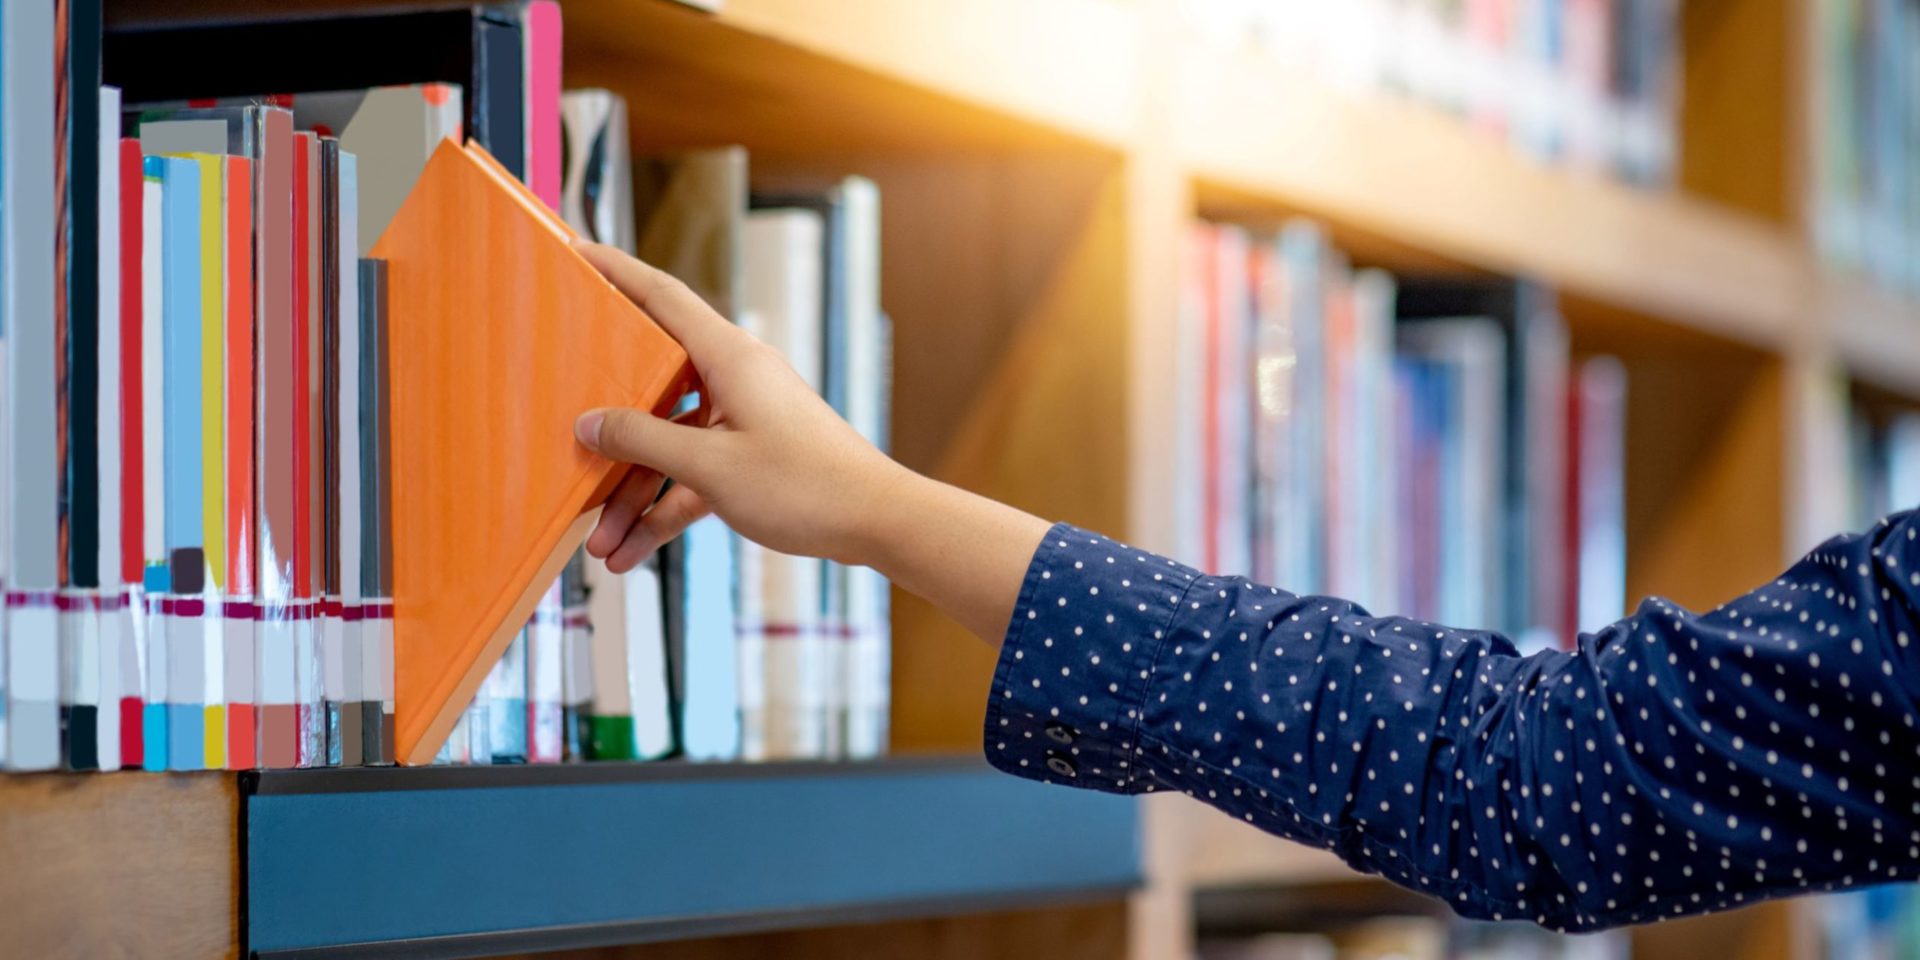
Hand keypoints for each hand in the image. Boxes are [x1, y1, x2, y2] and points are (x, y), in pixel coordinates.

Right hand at [571, 241, 1049, 644]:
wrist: (877, 523)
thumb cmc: (806, 486)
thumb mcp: (710, 466)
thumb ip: (643, 441)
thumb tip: (590, 423)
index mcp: (729, 357)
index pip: (662, 297)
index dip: (618, 272)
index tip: (578, 252)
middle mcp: (735, 379)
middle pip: (652, 387)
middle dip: (608, 434)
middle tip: (562, 440)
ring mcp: (744, 419)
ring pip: (670, 446)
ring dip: (633, 495)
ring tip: (599, 543)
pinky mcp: (752, 458)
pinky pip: (695, 476)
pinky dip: (665, 509)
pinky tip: (632, 550)